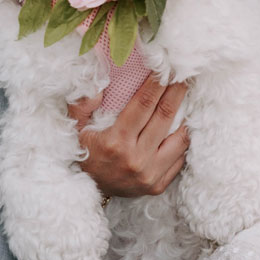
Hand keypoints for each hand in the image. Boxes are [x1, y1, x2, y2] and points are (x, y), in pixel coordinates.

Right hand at [69, 76, 188, 199]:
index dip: (157, 84)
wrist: (88, 191)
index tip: (166, 68)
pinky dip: (181, 140)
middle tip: (183, 75)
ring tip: (185, 99)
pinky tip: (181, 126)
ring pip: (180, 139)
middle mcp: (136, 159)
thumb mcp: (74, 129)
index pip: (143, 105)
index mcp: (116, 142)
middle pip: (165, 117)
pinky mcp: (158, 186)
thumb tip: (100, 87)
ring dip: (185, 116)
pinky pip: (179, 158)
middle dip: (176, 92)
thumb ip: (81, 105)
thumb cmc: (83, 155)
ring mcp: (150, 174)